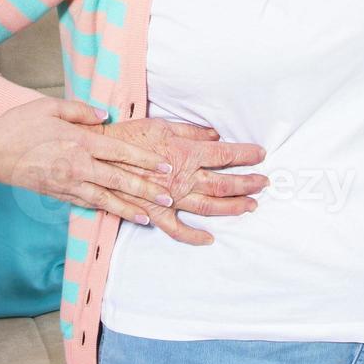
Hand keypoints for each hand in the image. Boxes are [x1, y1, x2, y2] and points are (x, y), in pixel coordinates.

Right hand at [0, 98, 174, 226]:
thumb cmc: (19, 126)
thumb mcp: (49, 106)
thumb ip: (80, 110)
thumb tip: (104, 115)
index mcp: (80, 143)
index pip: (121, 153)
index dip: (146, 161)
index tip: (165, 167)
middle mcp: (78, 167)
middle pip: (119, 180)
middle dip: (146, 190)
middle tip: (168, 198)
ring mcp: (68, 184)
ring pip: (106, 199)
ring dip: (129, 208)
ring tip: (149, 216)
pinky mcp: (58, 194)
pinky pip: (87, 203)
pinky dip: (105, 209)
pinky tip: (118, 213)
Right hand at [101, 118, 268, 244]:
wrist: (98, 154)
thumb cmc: (128, 135)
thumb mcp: (161, 125)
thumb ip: (190, 131)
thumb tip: (215, 134)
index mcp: (184, 152)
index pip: (224, 155)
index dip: (245, 154)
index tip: (261, 154)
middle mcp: (181, 177)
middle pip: (223, 183)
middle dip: (248, 183)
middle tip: (265, 182)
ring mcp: (170, 197)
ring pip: (208, 206)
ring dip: (233, 207)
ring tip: (251, 206)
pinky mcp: (154, 212)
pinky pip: (176, 229)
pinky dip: (193, 236)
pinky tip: (209, 238)